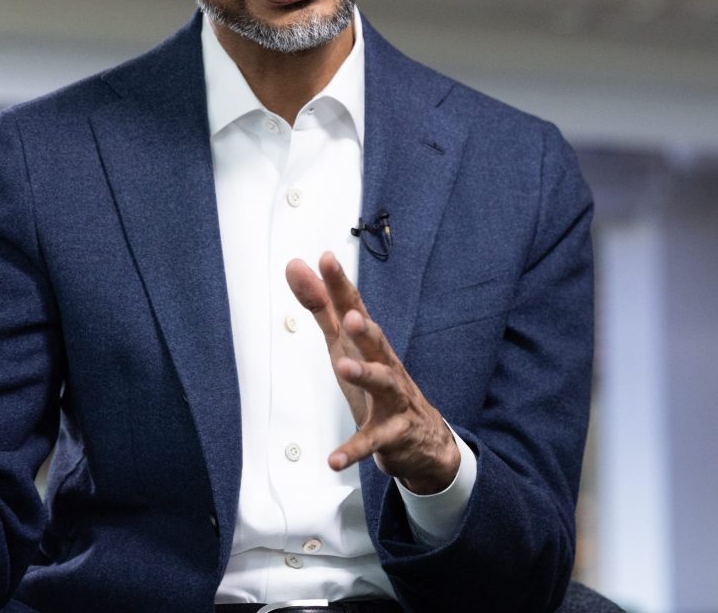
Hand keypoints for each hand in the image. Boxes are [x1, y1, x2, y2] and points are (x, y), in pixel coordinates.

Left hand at [285, 252, 460, 493]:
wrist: (422, 439)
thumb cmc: (377, 384)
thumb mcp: (344, 344)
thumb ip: (320, 307)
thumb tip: (296, 266)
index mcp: (369, 344)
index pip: (354, 309)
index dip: (340, 286)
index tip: (325, 259)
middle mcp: (385, 365)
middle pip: (377, 343)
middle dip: (364, 328)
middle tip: (349, 314)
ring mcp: (392, 400)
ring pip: (382, 385)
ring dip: (365, 375)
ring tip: (344, 367)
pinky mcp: (391, 434)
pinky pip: (371, 442)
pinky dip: (354, 450)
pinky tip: (334, 459)